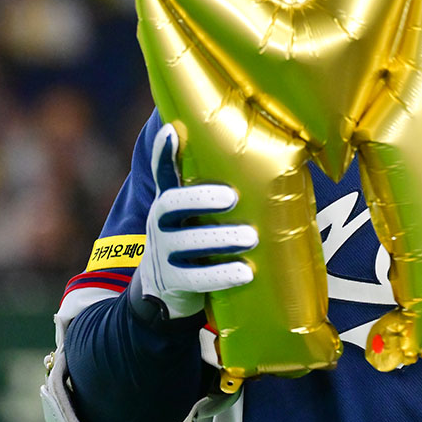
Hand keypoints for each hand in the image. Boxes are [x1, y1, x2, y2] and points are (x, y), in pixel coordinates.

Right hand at [138, 123, 256, 319]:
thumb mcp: (197, 212)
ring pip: (187, 243)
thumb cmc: (195, 237)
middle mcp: (160, 224)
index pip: (164, 173)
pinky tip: (245, 271)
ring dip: (221, 239)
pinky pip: (196, 278)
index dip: (164, 153)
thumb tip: (261, 147)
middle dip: (202, 199)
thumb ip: (215, 187)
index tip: (173, 130)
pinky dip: (221, 274)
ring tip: (251, 237)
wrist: (163, 291)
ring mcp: (163, 254)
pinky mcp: (173, 282)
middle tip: (233, 197)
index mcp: (169, 202)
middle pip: (172, 205)